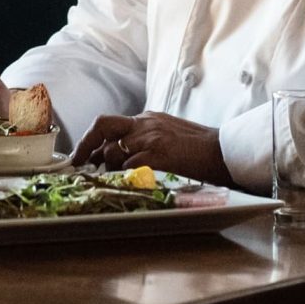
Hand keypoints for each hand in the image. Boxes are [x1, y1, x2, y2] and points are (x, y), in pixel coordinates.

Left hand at [68, 110, 232, 184]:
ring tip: (112, 182)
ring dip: (109, 169)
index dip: (91, 140)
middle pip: (102, 126)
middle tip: (78, 164)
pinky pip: (131, 166)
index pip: (109, 125)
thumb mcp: (168, 134)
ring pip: (114, 151)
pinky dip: (124, 177)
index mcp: (147, 118)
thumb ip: (145, 139)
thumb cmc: (200, 148)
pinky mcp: (159, 154)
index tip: (81, 156)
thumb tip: (120, 155)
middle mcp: (145, 123)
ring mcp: (151, 138)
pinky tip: (127, 185)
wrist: (225, 151)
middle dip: (85, 145)